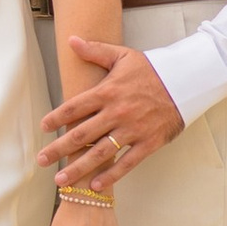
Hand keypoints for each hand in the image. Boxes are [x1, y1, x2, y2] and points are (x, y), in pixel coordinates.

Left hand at [44, 41, 183, 187]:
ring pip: (99, 153)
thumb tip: (72, 40)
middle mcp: (116, 112)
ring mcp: (132, 130)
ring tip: (60, 180)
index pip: (74, 107)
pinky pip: (126, 163)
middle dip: (58, 149)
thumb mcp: (123, 56)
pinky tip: (95, 185)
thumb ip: (95, 50)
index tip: (43, 127)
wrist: (185, 82)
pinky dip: (111, 176)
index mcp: (107, 91)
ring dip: (78, 167)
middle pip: (81, 134)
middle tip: (41, 160)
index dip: (56, 118)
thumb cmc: (152, 70)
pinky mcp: (148, 143)